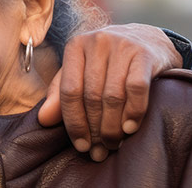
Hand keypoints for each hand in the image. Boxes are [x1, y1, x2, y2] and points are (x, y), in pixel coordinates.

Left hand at [37, 23, 182, 160]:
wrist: (148, 39)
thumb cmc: (108, 62)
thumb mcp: (82, 72)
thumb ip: (61, 94)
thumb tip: (43, 120)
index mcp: (76, 46)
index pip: (69, 91)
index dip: (74, 122)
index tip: (81, 145)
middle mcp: (97, 42)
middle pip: (91, 96)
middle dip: (95, 129)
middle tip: (99, 151)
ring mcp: (122, 46)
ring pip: (113, 95)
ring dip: (113, 126)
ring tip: (113, 144)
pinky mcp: (145, 54)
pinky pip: (136, 89)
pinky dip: (133, 112)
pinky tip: (129, 128)